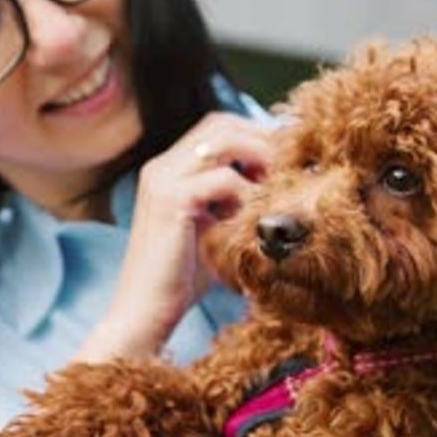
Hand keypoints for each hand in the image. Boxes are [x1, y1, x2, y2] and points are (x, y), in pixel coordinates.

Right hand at [78, 112, 272, 360]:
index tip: (287, 159)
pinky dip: (246, 193)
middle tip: (291, 166)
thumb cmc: (183, 277)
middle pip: (221, 124)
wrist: (145, 312)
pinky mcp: (170, 201)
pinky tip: (254, 217)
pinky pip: (222, 179)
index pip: (218, 127)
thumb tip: (282, 185)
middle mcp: (161, 166)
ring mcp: (162, 180)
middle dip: (262, 139)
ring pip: (223, 141)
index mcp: (168, 169)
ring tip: (279, 187)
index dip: (255, 135)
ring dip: (259, 159)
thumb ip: (237, 202)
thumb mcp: (215, 228)